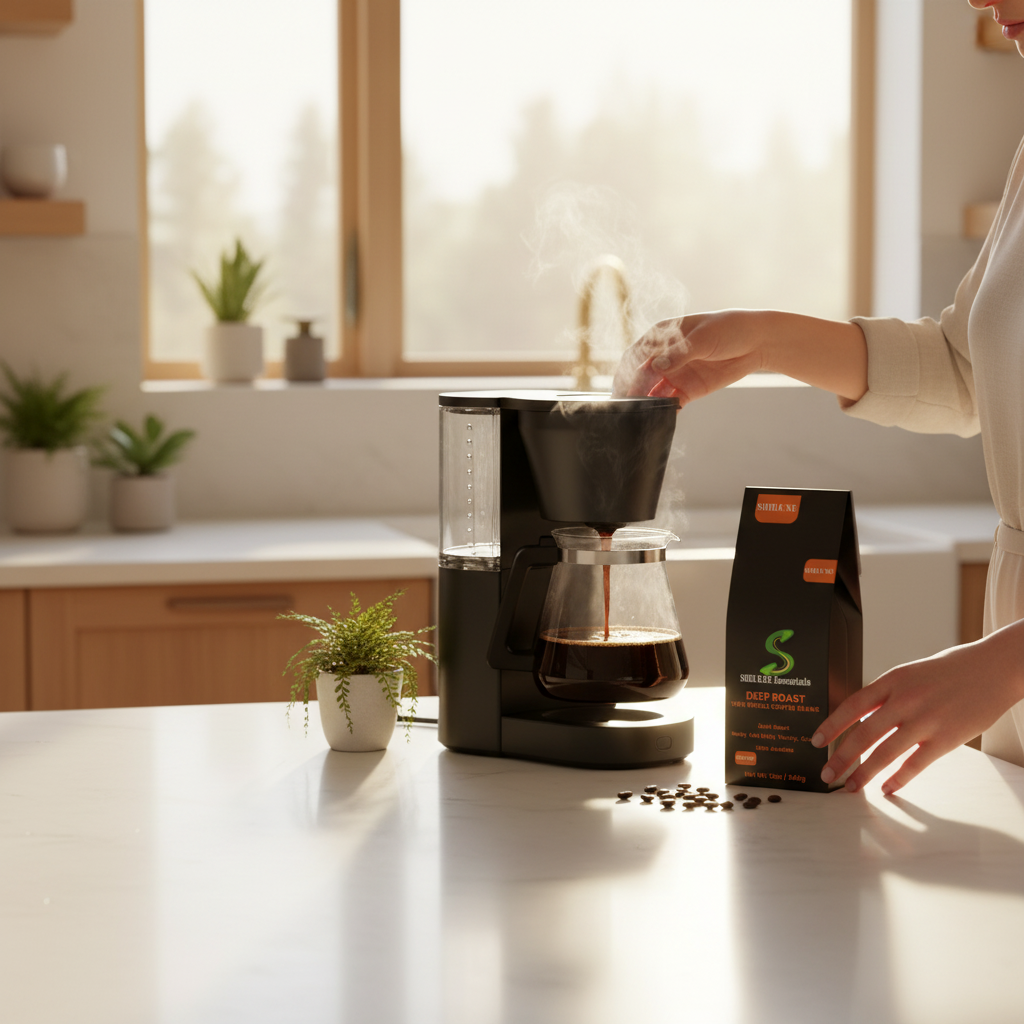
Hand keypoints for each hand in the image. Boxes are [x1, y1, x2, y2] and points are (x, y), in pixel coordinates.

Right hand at [612, 311, 768, 402]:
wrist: (757, 342)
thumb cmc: (729, 329)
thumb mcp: (703, 337)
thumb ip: (679, 353)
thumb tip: (656, 366)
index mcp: (662, 336)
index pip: (637, 354)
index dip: (628, 369)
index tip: (625, 384)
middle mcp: (664, 356)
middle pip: (641, 375)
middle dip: (634, 390)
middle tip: (629, 404)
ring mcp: (675, 374)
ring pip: (653, 391)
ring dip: (647, 402)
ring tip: (643, 413)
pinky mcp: (687, 390)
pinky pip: (671, 402)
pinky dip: (665, 410)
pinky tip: (661, 416)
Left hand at [812, 620, 1023, 794]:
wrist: (993, 668)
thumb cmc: (950, 670)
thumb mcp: (911, 674)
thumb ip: (887, 695)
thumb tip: (862, 718)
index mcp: (893, 680)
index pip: (852, 705)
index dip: (831, 726)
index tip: (815, 742)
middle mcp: (905, 700)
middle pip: (863, 733)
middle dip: (841, 758)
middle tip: (826, 774)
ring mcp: (925, 720)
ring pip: (885, 752)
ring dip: (865, 773)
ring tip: (851, 786)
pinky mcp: (947, 738)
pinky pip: (916, 764)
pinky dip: (898, 779)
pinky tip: (887, 788)